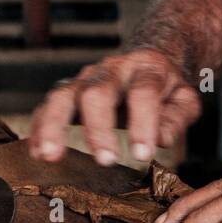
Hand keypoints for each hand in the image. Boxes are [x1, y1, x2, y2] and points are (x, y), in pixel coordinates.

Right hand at [28, 49, 200, 166]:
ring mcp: (85, 79)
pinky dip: (39, 129)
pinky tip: (37, 154)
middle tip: (105, 160)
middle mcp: (112, 70)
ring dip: (54, 126)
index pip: (143, 92)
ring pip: (63, 96)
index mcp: (146, 69)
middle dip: (98, 127)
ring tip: (50, 155)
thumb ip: (176, 117)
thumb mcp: (184, 98)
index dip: (143, 123)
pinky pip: (47, 106)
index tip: (143, 155)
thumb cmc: (167, 88)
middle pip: (97, 92)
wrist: (148, 61)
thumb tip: (162, 139)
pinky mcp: (68, 91)